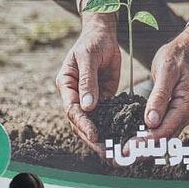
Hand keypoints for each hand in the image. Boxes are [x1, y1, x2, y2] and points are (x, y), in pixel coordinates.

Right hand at [56, 13, 121, 154]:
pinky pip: (106, 116)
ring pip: (92, 123)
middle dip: (92, 138)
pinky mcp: (102, 99)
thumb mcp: (88, 57)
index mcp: (66, 85)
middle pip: (80, 122)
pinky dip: (112, 128)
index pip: (72, 110)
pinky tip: (122, 139)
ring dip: (102, 138)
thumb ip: (88, 81)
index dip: (83, 124)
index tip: (95, 136)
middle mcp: (74, 96)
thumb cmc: (92, 42)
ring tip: (114, 153)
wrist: (102, 34)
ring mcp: (88, 99)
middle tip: (107, 153)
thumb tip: (87, 106)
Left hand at [126, 25, 188, 151]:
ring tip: (122, 155)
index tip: (129, 147)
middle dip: (142, 151)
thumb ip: (159, 96)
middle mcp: (183, 117)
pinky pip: (157, 133)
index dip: (147, 142)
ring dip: (142, 150)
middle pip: (163, 141)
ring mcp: (177, 118)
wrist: (183, 53)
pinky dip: (144, 140)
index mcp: (184, 107)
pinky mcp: (169, 117)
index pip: (165, 131)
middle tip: (121, 157)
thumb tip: (151, 121)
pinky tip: (129, 143)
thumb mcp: (165, 72)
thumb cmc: (174, 59)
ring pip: (160, 141)